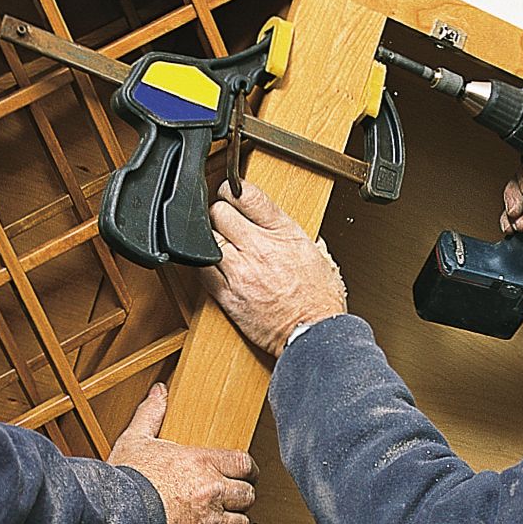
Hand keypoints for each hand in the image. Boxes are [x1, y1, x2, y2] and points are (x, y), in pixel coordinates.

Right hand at [109, 383, 255, 523]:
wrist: (115, 518)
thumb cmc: (125, 480)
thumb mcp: (135, 440)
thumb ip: (151, 414)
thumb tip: (159, 391)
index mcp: (202, 463)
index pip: (244, 464)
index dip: (248, 471)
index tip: (246, 475)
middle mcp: (212, 492)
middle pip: (248, 496)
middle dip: (242, 499)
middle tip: (232, 500)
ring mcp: (209, 522)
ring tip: (222, 523)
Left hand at [203, 181, 347, 357]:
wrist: (314, 334)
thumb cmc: (320, 301)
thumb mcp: (316, 255)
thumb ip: (293, 236)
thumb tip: (282, 225)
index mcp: (284, 233)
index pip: (247, 194)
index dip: (233, 189)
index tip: (231, 193)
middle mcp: (260, 248)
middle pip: (220, 212)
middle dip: (220, 214)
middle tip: (224, 222)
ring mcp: (241, 272)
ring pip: (207, 239)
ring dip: (211, 239)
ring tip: (220, 244)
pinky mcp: (228, 296)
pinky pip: (202, 271)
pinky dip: (203, 265)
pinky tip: (213, 266)